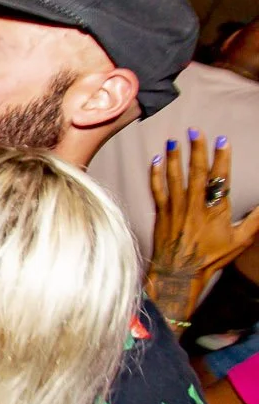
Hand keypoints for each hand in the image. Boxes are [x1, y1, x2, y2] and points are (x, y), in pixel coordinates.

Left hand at [148, 130, 258, 324]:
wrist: (179, 272)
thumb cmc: (211, 257)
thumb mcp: (240, 240)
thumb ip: (255, 220)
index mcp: (216, 209)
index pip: (221, 178)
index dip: (222, 158)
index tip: (222, 141)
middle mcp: (195, 205)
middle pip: (197, 172)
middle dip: (197, 149)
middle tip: (195, 131)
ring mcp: (176, 207)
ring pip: (174, 177)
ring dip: (175, 157)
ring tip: (174, 140)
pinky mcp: (161, 212)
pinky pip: (157, 189)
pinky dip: (156, 174)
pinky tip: (156, 160)